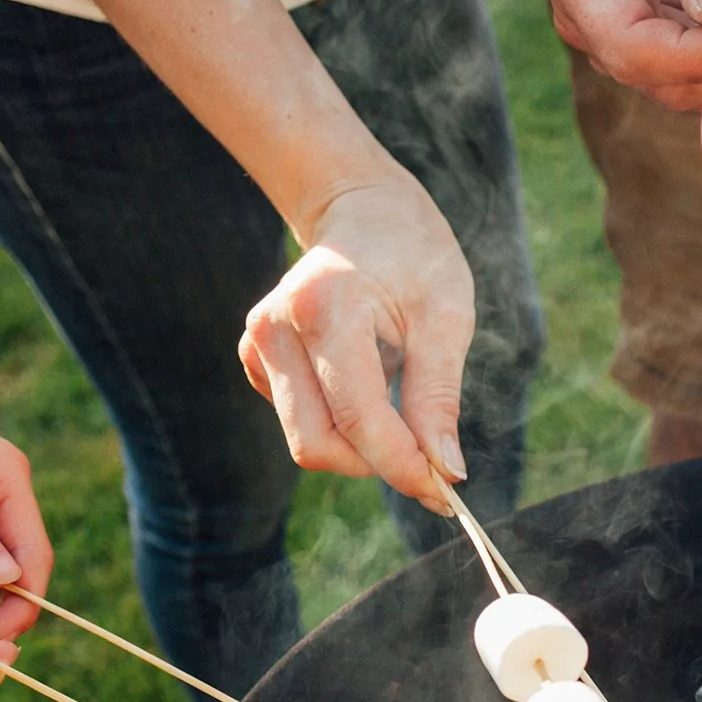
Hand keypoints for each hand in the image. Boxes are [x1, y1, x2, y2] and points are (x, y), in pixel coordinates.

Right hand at [238, 177, 474, 511]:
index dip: (401, 465)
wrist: (362, 209)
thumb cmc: (414, 255)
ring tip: (402, 405)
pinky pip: (302, 420)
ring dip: (361, 447)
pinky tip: (368, 382)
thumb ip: (438, 397)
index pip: (357, 417)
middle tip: (429, 463)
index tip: (444, 491)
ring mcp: (257, 344)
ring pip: (307, 440)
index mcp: (324, 307)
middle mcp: (276, 327)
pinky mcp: (255, 359)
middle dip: (376, 464)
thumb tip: (444, 471)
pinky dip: (343, 425)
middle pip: (318, 443)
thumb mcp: (446, 317)